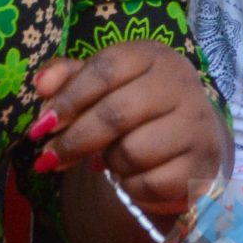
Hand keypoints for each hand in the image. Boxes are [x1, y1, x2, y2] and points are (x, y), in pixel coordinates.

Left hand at [31, 41, 226, 219]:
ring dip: (109, 162)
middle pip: (116, 113)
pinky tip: (135, 176)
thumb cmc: (136, 109)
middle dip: (75, 140)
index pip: (106, 68)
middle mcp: (182, 84)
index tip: (41, 125)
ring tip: (112, 159)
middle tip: (49, 157)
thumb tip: (41, 85)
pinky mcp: (201, 166)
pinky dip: (131, 186)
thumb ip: (69, 79)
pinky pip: (148, 183)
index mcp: (154, 56)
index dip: (69, 98)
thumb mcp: (103, 86)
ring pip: (131, 152)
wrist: (189, 143)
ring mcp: (196, 126)